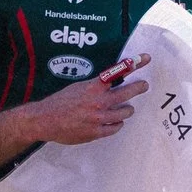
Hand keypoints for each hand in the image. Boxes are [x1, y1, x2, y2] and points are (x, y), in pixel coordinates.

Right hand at [25, 54, 149, 144]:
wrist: (45, 120)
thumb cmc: (60, 102)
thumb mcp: (78, 87)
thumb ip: (95, 86)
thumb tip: (110, 83)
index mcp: (93, 87)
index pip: (117, 72)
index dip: (133, 64)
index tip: (145, 58)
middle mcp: (99, 102)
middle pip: (127, 93)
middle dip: (138, 88)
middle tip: (144, 86)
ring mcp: (99, 118)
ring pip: (125, 112)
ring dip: (128, 109)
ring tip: (128, 108)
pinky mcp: (96, 132)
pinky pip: (115, 127)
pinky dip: (117, 123)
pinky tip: (116, 121)